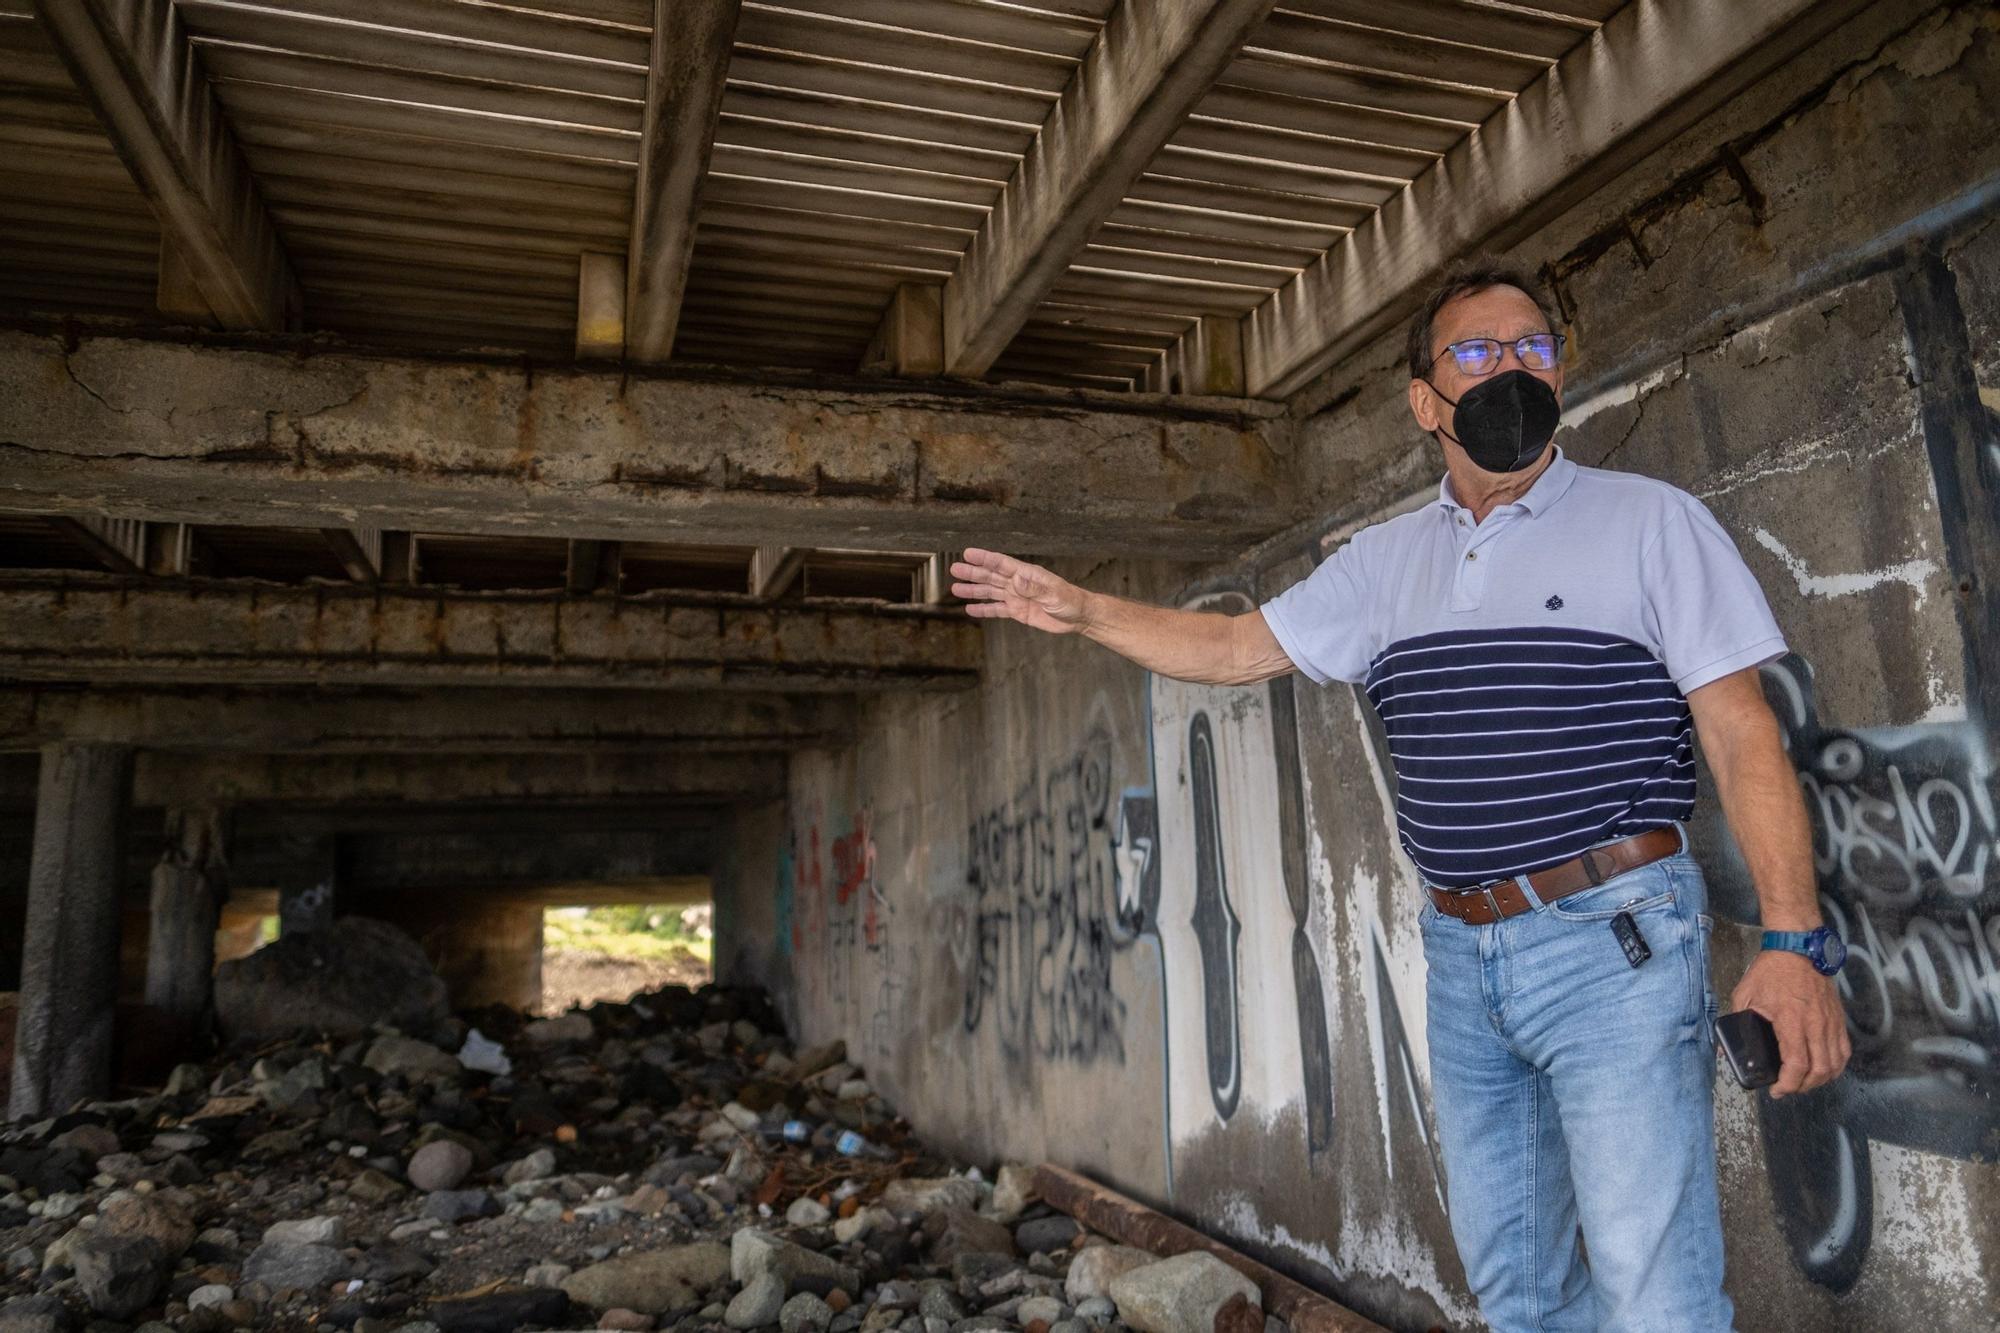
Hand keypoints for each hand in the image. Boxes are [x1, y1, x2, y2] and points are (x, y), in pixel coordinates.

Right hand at [950, 548, 1088, 634]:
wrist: (1078, 617)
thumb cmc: (1070, 601)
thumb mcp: (1054, 594)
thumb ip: (1034, 587)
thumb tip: (1016, 580)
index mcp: (1027, 574)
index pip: (1001, 564)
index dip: (984, 558)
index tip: (968, 553)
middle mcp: (1018, 583)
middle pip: (991, 576)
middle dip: (973, 573)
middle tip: (954, 569)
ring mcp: (1016, 597)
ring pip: (990, 592)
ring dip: (974, 590)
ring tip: (955, 588)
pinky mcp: (1017, 611)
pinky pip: (997, 610)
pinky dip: (983, 609)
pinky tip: (970, 609)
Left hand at [1730, 950, 1850, 1096]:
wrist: (1799, 948)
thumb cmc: (1771, 970)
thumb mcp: (1745, 994)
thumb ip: (1737, 1021)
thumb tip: (1725, 1047)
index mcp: (1791, 1020)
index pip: (1796, 1063)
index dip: (1788, 1084)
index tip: (1776, 1091)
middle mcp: (1816, 1024)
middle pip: (1819, 1070)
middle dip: (1802, 1087)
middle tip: (1787, 1088)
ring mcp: (1830, 1022)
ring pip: (1835, 1064)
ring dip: (1820, 1079)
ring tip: (1803, 1082)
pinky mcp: (1838, 1019)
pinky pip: (1844, 1050)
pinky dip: (1836, 1066)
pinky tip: (1823, 1069)